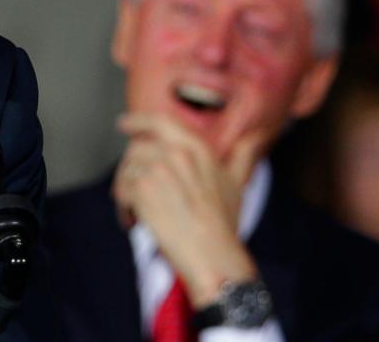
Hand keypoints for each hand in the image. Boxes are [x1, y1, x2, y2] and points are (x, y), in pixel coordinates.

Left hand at [112, 113, 263, 306]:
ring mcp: (157, 170)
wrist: (213, 256)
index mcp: (197, 148)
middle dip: (130, 169)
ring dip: (125, 191)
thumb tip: (257, 136)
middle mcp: (175, 153)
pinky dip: (123, 208)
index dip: (138, 121)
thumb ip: (244, 155)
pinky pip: (120, 192)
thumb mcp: (238, 183)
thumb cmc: (224, 223)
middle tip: (134, 191)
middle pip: (136, 148)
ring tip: (136, 212)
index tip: (123, 124)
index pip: (159, 121)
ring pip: (125, 171)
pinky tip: (133, 222)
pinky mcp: (142, 190)